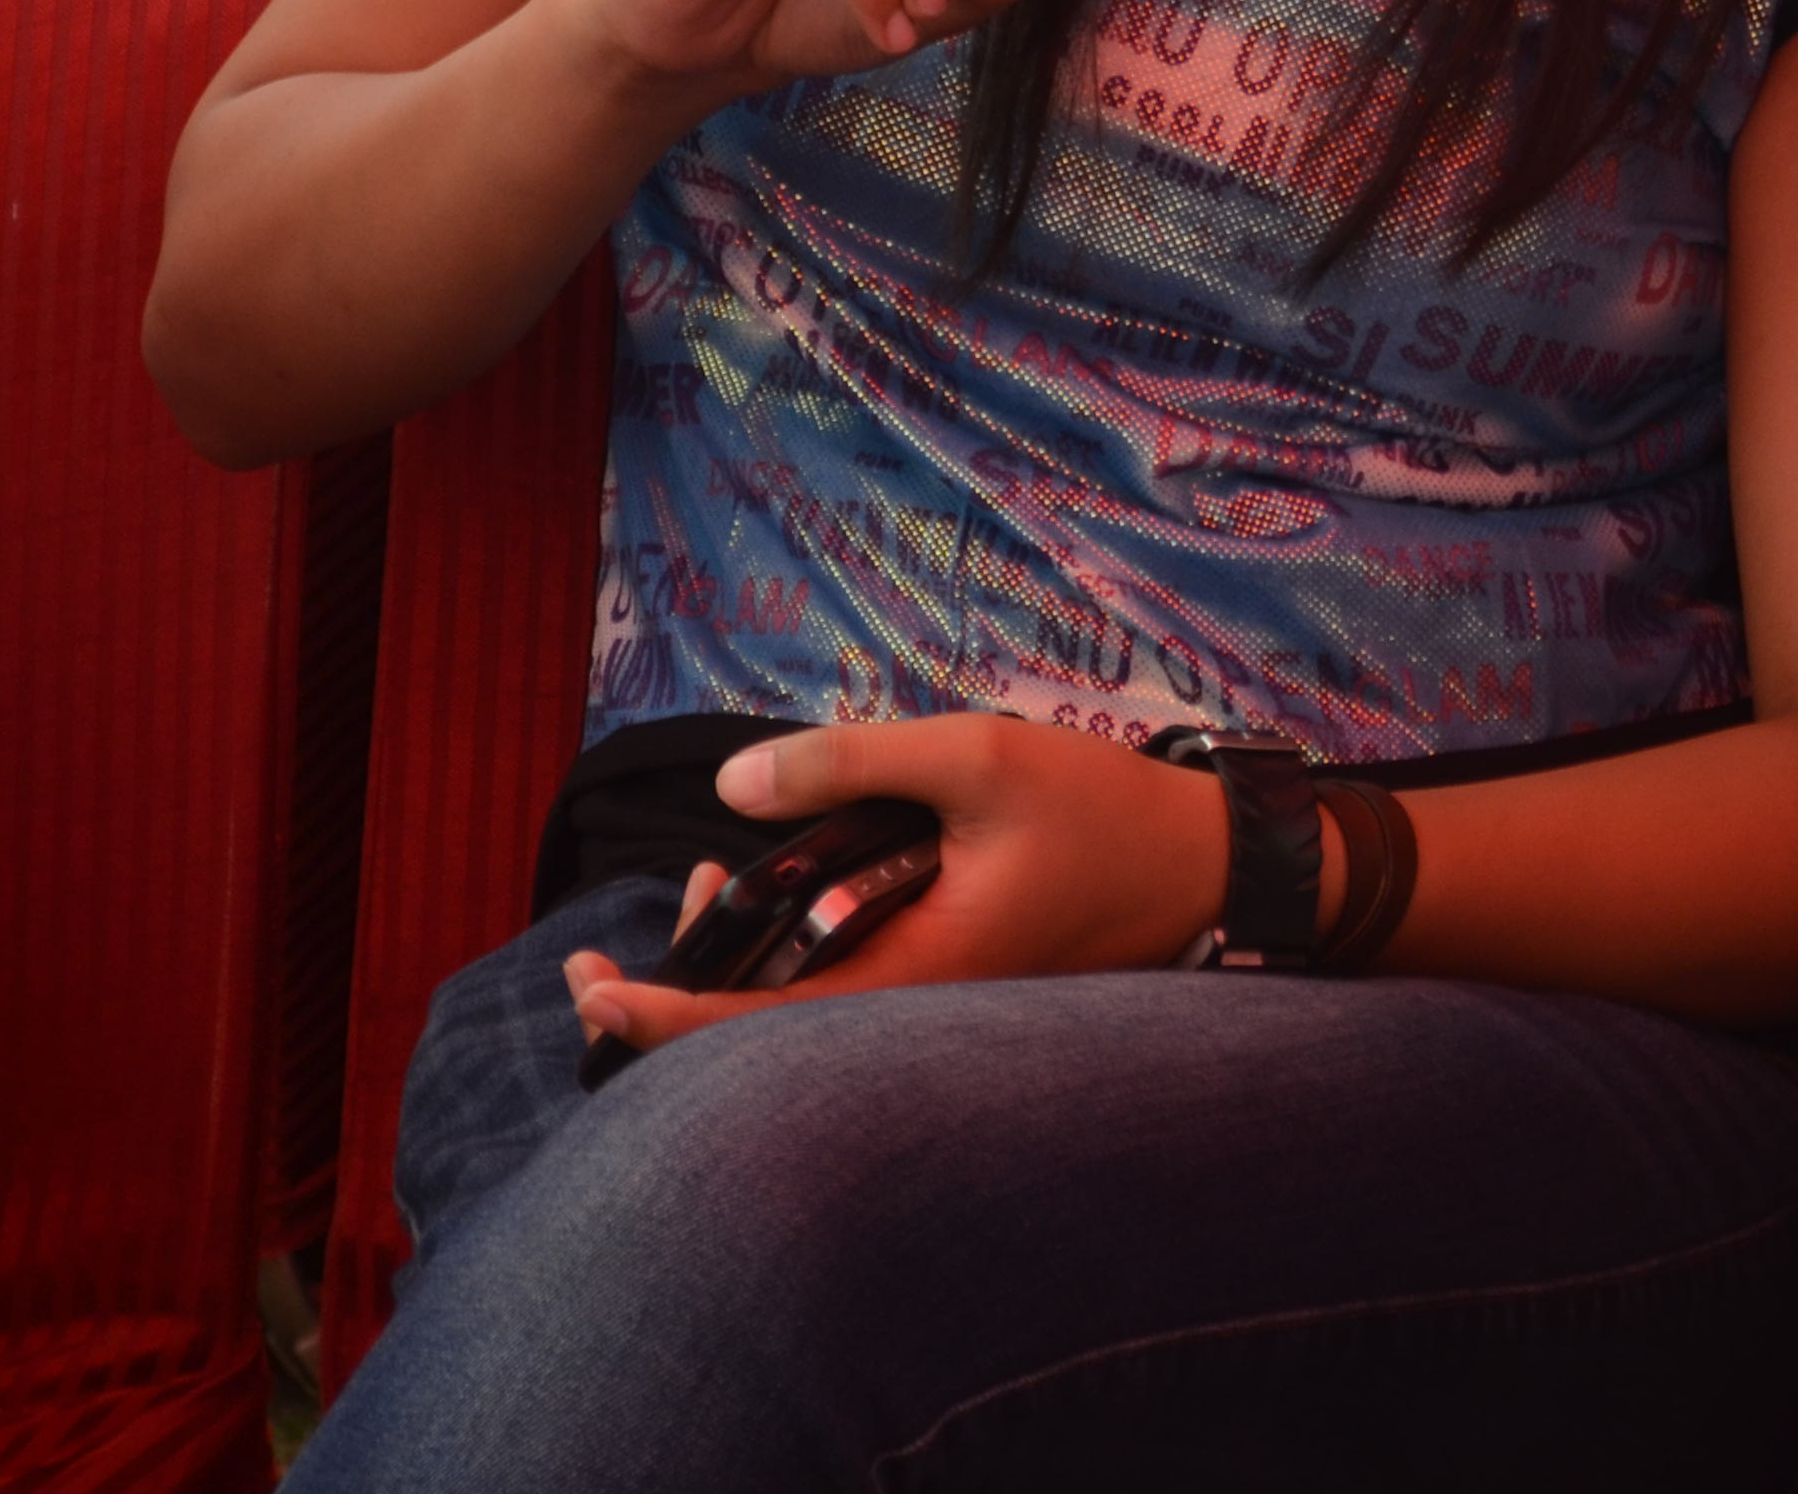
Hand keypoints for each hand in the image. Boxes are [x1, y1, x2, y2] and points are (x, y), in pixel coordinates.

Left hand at [564, 713, 1236, 1059]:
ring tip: (707, 887)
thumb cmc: (1104, 815)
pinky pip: (837, 997)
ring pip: (796, 1020)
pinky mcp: (941, 992)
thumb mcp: (979, 756)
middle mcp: (913, 1015)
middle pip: (761, 1041)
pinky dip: (787, 953)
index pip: (757, 1031)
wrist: (1208, 870)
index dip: (658, 1020)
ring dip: (732, 965)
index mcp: (914, 977)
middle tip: (636, 927)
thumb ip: (850, 761)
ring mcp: (927, 1012)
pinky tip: (776, 890)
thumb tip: (731, 784)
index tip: (589, 987)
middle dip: (678, 990)